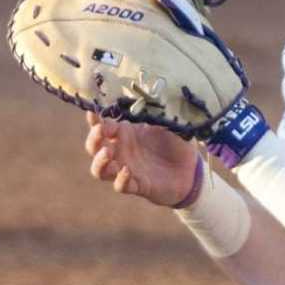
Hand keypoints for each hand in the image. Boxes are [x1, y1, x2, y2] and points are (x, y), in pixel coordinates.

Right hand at [86, 117, 201, 207]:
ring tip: (108, 153)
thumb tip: (144, 97)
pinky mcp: (136, 186)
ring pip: (99, 170)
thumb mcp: (166, 124)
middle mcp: (121, 152)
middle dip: (93, 140)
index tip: (94, 114)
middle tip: (101, 132)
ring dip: (99, 162)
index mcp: (125, 134)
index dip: (95, 120)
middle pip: (94, 148)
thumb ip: (153, 114)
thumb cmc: (176, 143)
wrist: (192, 169)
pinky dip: (120, 180)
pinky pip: (120, 186)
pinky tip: (127, 171)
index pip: (101, 126)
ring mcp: (126, 169)